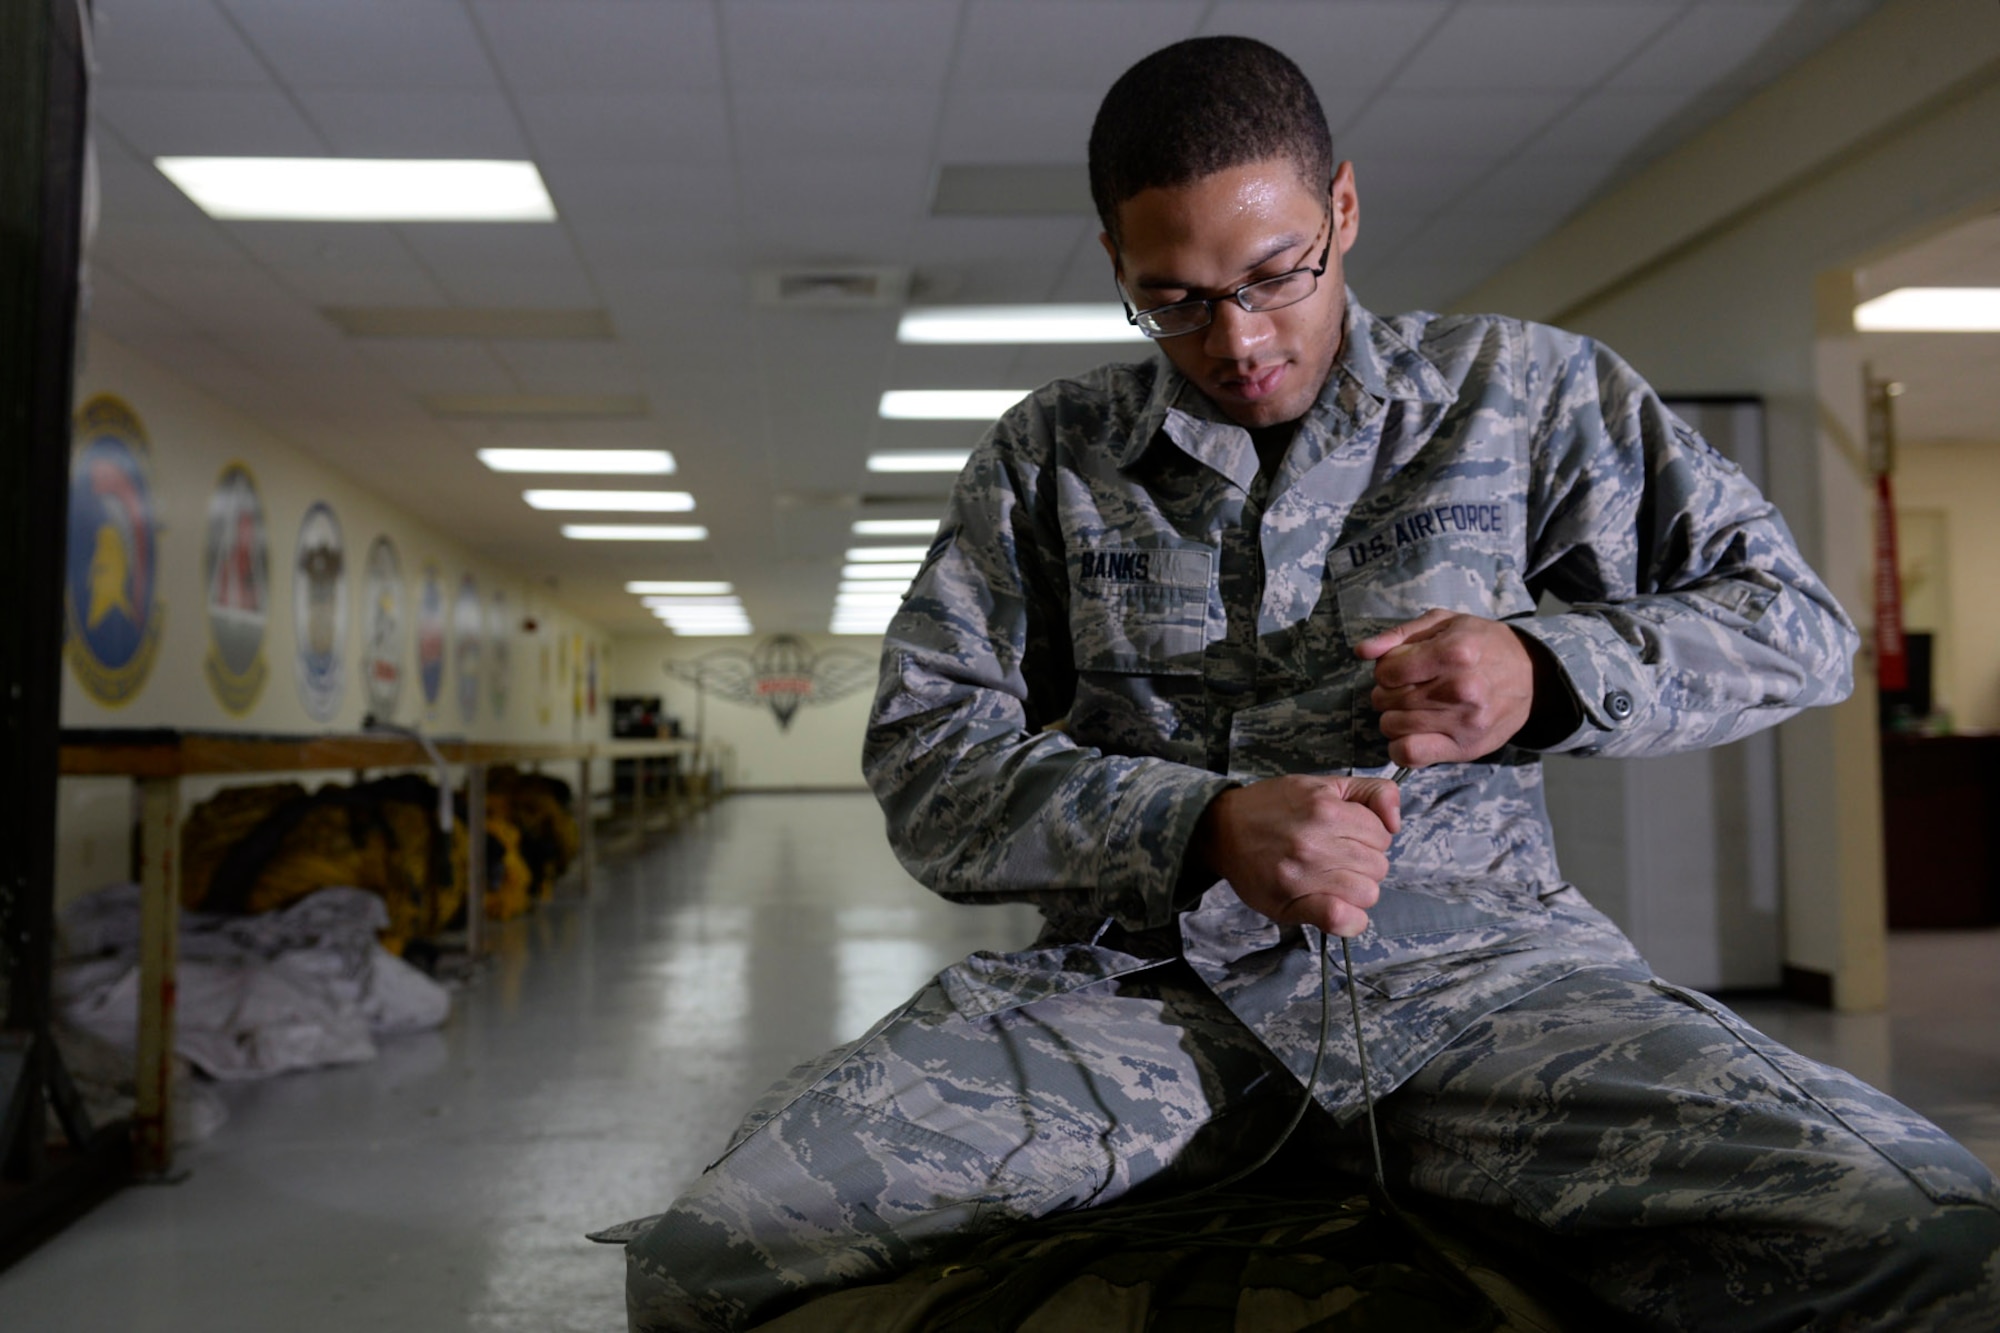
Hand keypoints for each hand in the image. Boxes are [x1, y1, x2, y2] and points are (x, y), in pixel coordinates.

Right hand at [1194, 775, 1400, 937]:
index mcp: (1326, 809)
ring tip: (1331, 878)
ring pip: (1368, 893)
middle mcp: (1314, 841)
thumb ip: (1372, 792)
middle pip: (1378, 866)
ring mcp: (1301, 874)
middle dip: (1364, 862)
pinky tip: (1338, 908)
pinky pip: (1341, 919)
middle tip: (1336, 857)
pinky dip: (1349, 920)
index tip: (1347, 836)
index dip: (1370, 837)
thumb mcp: (1324, 784)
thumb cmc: (1274, 806)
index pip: (1383, 835)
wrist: (1222, 828)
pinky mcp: (1289, 902)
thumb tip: (1397, 823)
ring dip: (1355, 889)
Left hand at [1355, 609, 1536, 767]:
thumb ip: (1399, 635)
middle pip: (1388, 699)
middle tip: (1406, 688)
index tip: (1400, 668)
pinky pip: (1409, 754)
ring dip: (1392, 717)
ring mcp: (1465, 722)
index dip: (1386, 669)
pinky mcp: (1466, 748)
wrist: (1531, 676)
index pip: (1388, 671)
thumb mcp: (1445, 623)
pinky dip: (1400, 745)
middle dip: (1387, 693)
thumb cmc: (1482, 644)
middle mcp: (1462, 689)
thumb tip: (1362, 651)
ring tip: (1412, 707)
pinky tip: (1412, 732)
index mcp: (1456, 652)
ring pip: (1392, 726)